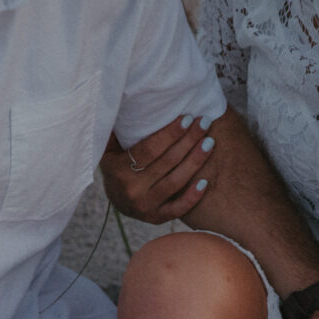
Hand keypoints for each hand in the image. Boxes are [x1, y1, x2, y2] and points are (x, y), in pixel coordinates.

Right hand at [98, 114, 215, 223]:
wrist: (117, 199)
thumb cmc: (118, 163)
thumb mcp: (108, 147)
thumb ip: (112, 129)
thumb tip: (115, 100)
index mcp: (118, 170)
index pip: (149, 150)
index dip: (170, 134)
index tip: (187, 118)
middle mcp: (131, 190)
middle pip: (167, 163)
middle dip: (188, 141)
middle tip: (204, 123)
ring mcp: (144, 207)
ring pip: (175, 182)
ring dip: (195, 162)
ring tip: (209, 142)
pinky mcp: (156, 218)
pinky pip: (178, 209)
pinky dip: (192, 197)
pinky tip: (206, 181)